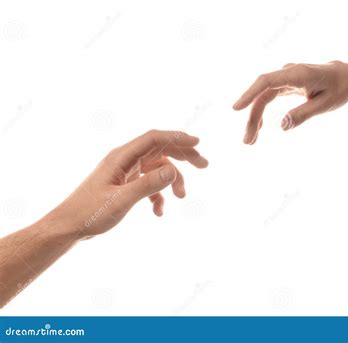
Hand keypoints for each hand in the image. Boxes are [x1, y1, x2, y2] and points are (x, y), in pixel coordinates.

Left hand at [53, 130, 207, 237]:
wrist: (69, 227)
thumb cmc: (89, 213)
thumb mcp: (121, 200)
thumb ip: (148, 185)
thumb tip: (174, 170)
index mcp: (121, 157)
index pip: (154, 139)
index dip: (177, 137)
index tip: (198, 143)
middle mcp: (125, 160)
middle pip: (160, 150)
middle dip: (183, 155)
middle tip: (204, 165)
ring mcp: (125, 172)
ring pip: (157, 168)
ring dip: (172, 180)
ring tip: (181, 197)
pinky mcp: (125, 185)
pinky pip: (149, 183)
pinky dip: (158, 195)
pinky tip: (159, 211)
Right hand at [233, 61, 347, 143]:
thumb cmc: (340, 89)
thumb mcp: (326, 105)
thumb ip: (304, 114)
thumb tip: (282, 126)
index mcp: (298, 74)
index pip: (267, 82)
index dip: (249, 94)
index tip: (236, 108)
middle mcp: (288, 73)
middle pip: (262, 95)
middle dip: (252, 118)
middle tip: (248, 141)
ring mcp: (285, 78)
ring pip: (263, 98)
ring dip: (255, 119)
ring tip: (251, 140)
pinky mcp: (285, 84)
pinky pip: (268, 98)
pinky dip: (262, 113)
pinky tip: (260, 128)